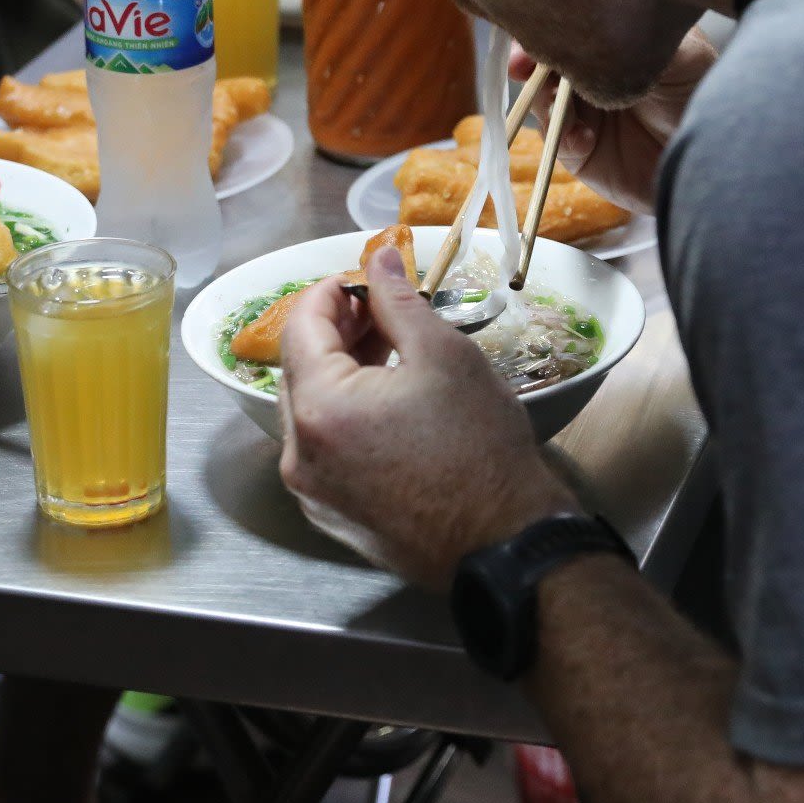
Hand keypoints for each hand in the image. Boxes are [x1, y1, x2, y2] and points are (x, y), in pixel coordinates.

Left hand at [278, 246, 574, 589]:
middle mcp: (298, 454)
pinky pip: (324, 450)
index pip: (300, 326)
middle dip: (335, 331)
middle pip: (299, 369)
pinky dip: (345, 417)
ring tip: (390, 352)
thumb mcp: (443, 354)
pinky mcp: (331, 515)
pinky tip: (387, 405)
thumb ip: (398, 300)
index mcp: (318, 408)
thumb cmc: (479, 448)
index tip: (365, 278)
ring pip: (310, 411)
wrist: (505, 543)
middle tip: (382, 310)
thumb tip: (378, 259)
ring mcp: (312, 492)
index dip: (330, 291)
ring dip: (341, 373)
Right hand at [512, 27, 718, 210]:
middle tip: (524, 66)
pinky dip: (564, 137)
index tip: (535, 29)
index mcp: (609, 44)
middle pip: (545, 62)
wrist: (715, 162)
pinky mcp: (579, 151)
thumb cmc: (703, 100)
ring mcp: (582, 112)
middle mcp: (590, 75)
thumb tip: (600, 13)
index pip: (570, 28)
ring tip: (556, 101)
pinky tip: (583, 138)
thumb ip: (642, 34)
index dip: (548, 25)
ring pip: (543, 100)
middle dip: (529, 61)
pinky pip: (557, 141)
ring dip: (544, 99)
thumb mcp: (684, 54)